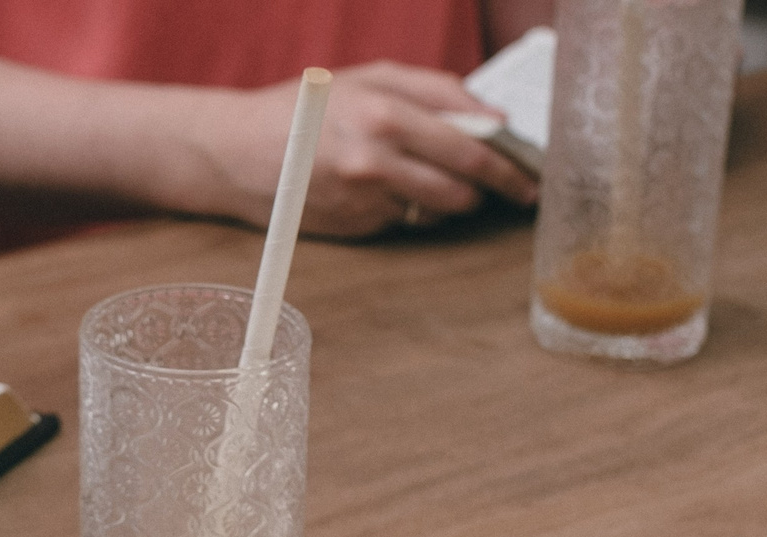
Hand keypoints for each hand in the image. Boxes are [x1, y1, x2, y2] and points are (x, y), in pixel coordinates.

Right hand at [199, 62, 538, 236]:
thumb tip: (488, 114)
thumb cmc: (304, 108)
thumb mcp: (366, 78)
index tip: (530, 171)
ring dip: (455, 201)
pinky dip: (413, 209)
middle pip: (463, 186)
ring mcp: (366, 200)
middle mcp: (377, 160)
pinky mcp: (356, 228)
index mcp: (384, 114)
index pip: (469, 146)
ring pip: (438, 210)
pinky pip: (406, 221)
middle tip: (517, 190)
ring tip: (451, 185)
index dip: (509, 163)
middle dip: (496, 189)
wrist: (236, 154)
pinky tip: (394, 191)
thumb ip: (431, 89)